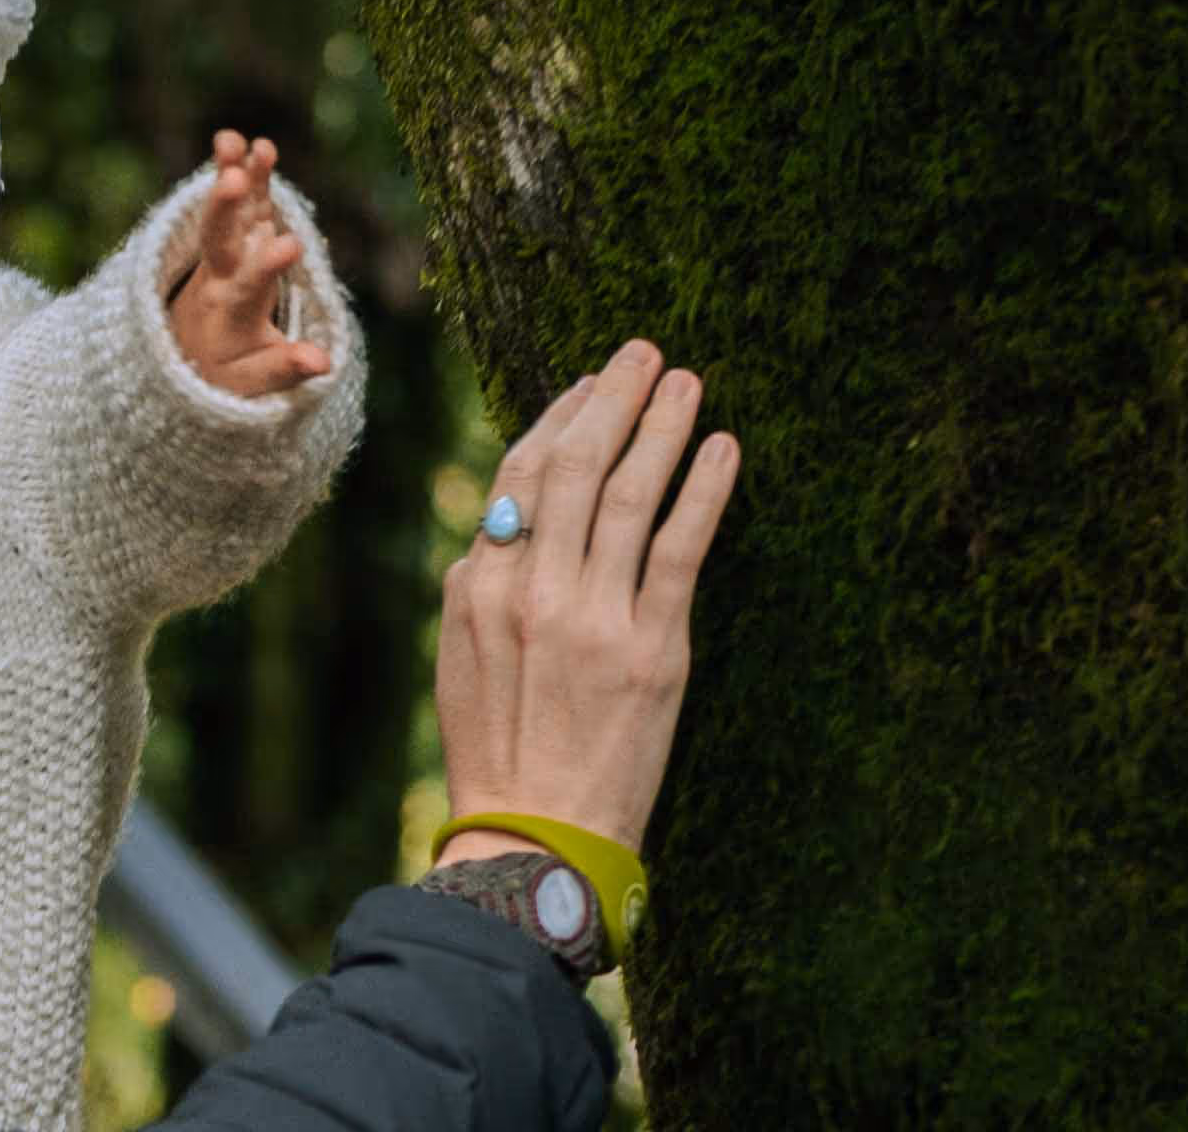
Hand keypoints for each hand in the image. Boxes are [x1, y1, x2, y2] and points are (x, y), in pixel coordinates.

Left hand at [167, 130, 334, 397]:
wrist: (186, 358)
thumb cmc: (222, 375)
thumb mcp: (251, 385)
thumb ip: (283, 369)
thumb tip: (323, 363)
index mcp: (228, 312)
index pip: (248, 287)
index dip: (267, 267)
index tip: (289, 247)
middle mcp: (219, 276)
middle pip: (218, 239)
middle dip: (225, 208)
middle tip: (231, 178)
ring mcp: (225, 253)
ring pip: (228, 211)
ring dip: (231, 175)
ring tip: (235, 140)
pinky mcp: (235, 240)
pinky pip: (243, 204)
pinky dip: (247, 176)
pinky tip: (255, 145)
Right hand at [432, 340, 741, 866]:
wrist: (533, 835)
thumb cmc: (498, 754)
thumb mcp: (463, 660)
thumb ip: (482, 590)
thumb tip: (499, 532)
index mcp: (478, 587)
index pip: (519, 477)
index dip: (557, 421)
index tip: (587, 386)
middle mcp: (530, 589)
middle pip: (573, 467)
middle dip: (611, 399)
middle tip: (643, 352)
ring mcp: (591, 615)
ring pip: (628, 493)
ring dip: (660, 426)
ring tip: (688, 381)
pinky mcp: (651, 647)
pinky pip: (680, 548)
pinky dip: (703, 490)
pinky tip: (724, 449)